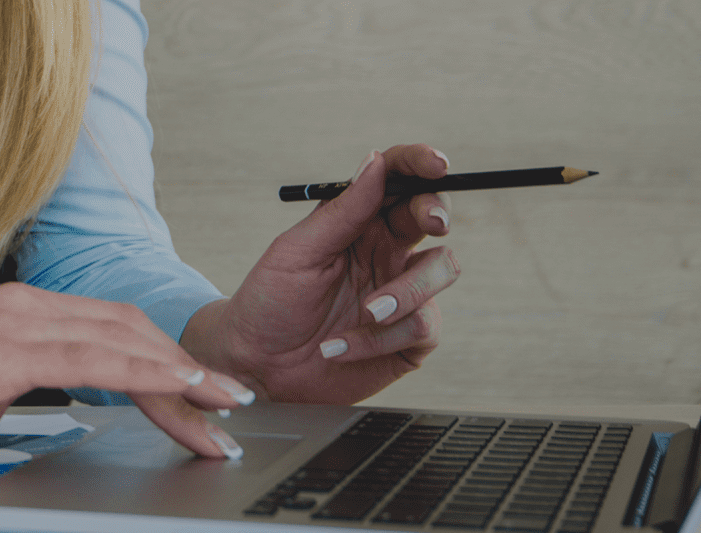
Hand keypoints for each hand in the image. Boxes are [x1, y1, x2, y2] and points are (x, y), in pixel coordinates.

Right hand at [0, 283, 258, 468]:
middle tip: (234, 401)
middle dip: (190, 367)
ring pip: (121, 341)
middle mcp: (21, 306)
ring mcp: (11, 324)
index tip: (206, 391)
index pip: (113, 328)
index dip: (167, 356)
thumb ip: (24, 389)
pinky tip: (176, 390)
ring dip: (182, 375)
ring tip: (223, 404)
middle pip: (130, 329)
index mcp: (18, 313)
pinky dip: (143, 373)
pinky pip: (91, 359)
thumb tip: (63, 403)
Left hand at [185, 144, 460, 403]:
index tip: (436, 163)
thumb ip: (342, 211)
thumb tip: (376, 161)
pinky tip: (340, 348)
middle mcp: (388, 252)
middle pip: (434, 215)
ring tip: (365, 313)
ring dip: (406, 293)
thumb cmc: (269, 302)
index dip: (421, 165)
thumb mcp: (297, 252)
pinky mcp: (409, 338)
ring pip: (443, 269)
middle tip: (432, 222)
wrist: (257, 366)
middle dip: (438, 213)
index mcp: (360, 223)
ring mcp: (404, 294)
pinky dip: (380, 338)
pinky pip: (423, 326)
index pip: (399, 181)